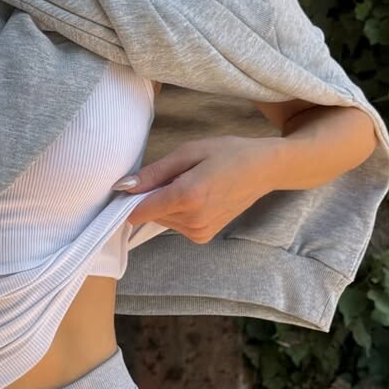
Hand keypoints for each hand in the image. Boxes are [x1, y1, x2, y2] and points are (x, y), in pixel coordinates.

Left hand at [112, 135, 280, 242]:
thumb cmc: (228, 153)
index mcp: (187, 197)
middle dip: (154, 196)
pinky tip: (199, 197)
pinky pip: (176, 225)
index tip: (136, 184)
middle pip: (150, 214)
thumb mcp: (188, 152)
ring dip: (168, 204)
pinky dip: (179, 212)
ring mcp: (199, 232)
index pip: (138, 212)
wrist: (263, 170)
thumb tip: (124, 187)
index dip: (131, 198)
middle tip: (179, 175)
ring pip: (162, 220)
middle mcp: (192, 220)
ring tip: (192, 184)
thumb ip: (154, 172)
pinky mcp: (203, 236)